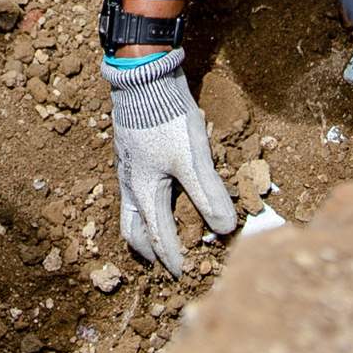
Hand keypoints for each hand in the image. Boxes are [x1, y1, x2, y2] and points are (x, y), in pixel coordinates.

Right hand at [104, 50, 238, 277]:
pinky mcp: (131, 151)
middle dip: (147, 249)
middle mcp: (131, 184)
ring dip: (142, 227)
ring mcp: (128, 167)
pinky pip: (132, 188)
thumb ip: (209, 195)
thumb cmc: (166, 119)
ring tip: (155, 235)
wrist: (143, 78)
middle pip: (133, 229)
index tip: (184, 274)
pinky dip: (143, 204)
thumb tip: (225, 230)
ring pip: (130, 209)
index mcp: (145, 191)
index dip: (173, 258)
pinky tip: (157, 192)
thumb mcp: (194, 159)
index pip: (159, 237)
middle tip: (161, 263)